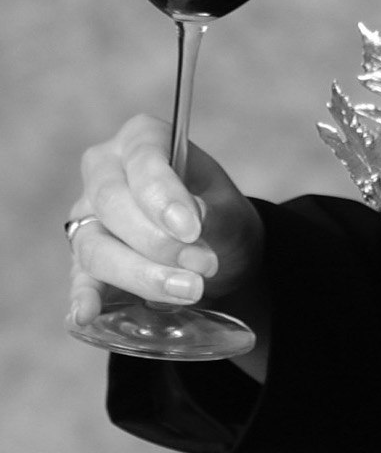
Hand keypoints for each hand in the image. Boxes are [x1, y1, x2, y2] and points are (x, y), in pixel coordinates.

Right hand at [66, 114, 266, 359]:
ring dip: (141, 273)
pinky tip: (86, 314)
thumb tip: (195, 218)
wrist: (216, 250)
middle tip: (204, 266)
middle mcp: (105, 171)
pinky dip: (82, 297)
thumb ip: (215, 213)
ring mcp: (87, 216)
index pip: (144, 160)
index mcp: (143, 139)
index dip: (163, 195)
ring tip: (189, 290)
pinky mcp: (83, 260)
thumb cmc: (218, 215)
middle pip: (112, 203)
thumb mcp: (230, 209)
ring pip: (96, 245)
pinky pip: (78, 278)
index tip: (191, 229)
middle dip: (158, 241)